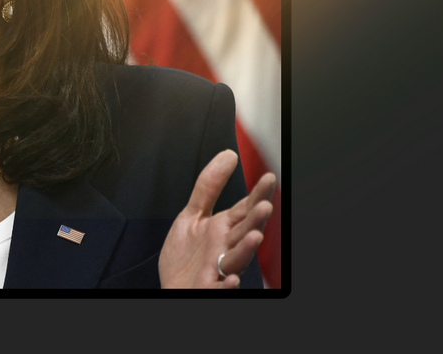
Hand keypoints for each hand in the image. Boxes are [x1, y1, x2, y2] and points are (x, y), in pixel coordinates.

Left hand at [158, 150, 274, 287]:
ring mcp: (219, 267)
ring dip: (247, 248)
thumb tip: (227, 156)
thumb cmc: (187, 256)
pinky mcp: (209, 286)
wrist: (175, 286)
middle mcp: (226, 247)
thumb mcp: (192, 215)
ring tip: (255, 236)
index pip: (244, 209)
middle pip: (245, 231)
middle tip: (264, 207)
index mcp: (223, 229)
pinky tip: (231, 279)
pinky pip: (220, 287)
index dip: (256, 194)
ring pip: (238, 258)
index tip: (268, 178)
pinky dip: (227, 284)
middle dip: (256, 220)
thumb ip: (208, 187)